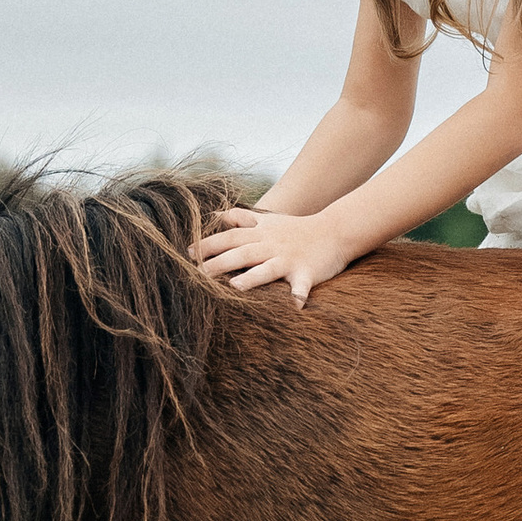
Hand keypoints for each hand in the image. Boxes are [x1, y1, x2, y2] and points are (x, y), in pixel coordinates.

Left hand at [197, 206, 356, 302]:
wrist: (334, 231)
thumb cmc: (296, 229)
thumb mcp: (267, 220)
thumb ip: (240, 218)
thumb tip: (213, 213)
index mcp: (260, 234)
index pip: (229, 237)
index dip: (208, 244)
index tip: (187, 253)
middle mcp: (271, 246)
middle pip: (242, 253)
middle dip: (220, 262)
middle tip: (198, 274)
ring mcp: (289, 260)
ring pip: (268, 268)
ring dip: (253, 278)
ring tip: (235, 288)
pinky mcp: (307, 272)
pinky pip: (302, 286)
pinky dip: (299, 295)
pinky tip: (294, 307)